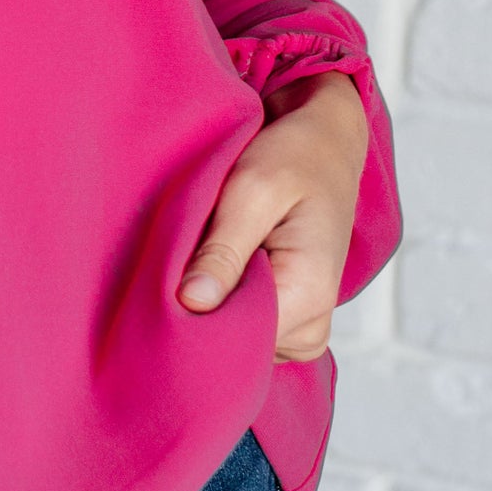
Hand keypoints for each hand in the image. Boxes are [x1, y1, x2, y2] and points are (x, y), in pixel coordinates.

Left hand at [177, 70, 368, 361]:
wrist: (325, 143)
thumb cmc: (293, 157)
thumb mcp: (252, 190)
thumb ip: (223, 251)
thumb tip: (192, 303)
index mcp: (309, 294)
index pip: (238, 341)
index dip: (194, 320)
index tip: (166, 285)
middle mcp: (313, 325)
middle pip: (237, 346)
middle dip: (200, 312)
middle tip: (182, 260)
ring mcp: (304, 328)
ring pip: (238, 341)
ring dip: (212, 304)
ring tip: (208, 255)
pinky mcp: (292, 319)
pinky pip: (247, 329)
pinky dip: (225, 301)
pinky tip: (219, 267)